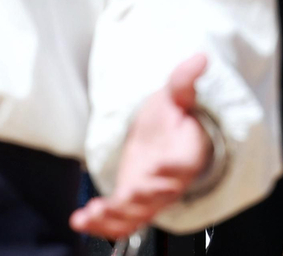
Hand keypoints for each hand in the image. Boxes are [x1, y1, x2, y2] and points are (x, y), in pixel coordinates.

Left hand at [70, 54, 214, 238]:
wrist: (162, 136)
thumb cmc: (172, 117)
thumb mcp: (176, 95)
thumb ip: (184, 80)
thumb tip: (200, 57)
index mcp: (186, 154)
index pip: (182, 165)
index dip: (172, 168)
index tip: (159, 166)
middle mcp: (169, 181)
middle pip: (158, 197)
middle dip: (141, 200)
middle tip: (124, 198)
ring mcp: (150, 196)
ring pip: (137, 215)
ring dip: (115, 218)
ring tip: (92, 213)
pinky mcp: (131, 204)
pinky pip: (120, 222)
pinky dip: (101, 225)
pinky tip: (81, 219)